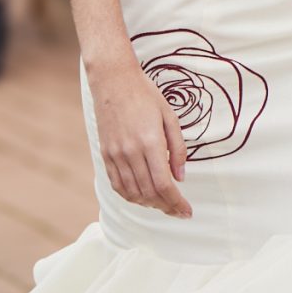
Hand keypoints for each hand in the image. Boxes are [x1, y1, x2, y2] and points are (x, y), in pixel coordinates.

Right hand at [89, 59, 191, 218]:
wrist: (113, 80)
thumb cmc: (145, 95)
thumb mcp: (170, 117)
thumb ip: (177, 148)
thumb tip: (181, 177)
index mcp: (150, 142)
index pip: (164, 184)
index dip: (176, 203)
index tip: (186, 211)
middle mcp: (131, 152)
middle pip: (149, 193)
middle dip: (166, 206)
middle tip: (178, 211)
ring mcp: (115, 154)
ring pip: (132, 192)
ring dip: (149, 204)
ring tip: (162, 204)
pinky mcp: (105, 154)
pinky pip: (117, 184)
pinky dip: (130, 196)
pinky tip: (141, 197)